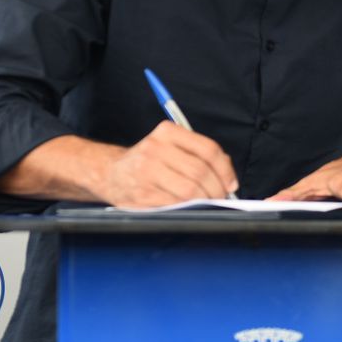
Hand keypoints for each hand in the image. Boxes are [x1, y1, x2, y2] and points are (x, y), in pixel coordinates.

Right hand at [98, 121, 237, 206]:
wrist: (111, 173)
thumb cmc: (149, 162)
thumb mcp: (170, 147)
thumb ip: (198, 155)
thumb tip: (228, 177)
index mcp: (167, 132)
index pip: (208, 149)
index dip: (225, 170)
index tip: (231, 183)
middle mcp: (156, 148)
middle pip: (201, 171)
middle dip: (217, 189)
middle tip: (221, 198)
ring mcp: (147, 171)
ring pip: (190, 190)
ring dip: (205, 201)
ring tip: (208, 204)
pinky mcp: (143, 193)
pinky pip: (176, 204)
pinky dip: (189, 209)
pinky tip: (190, 208)